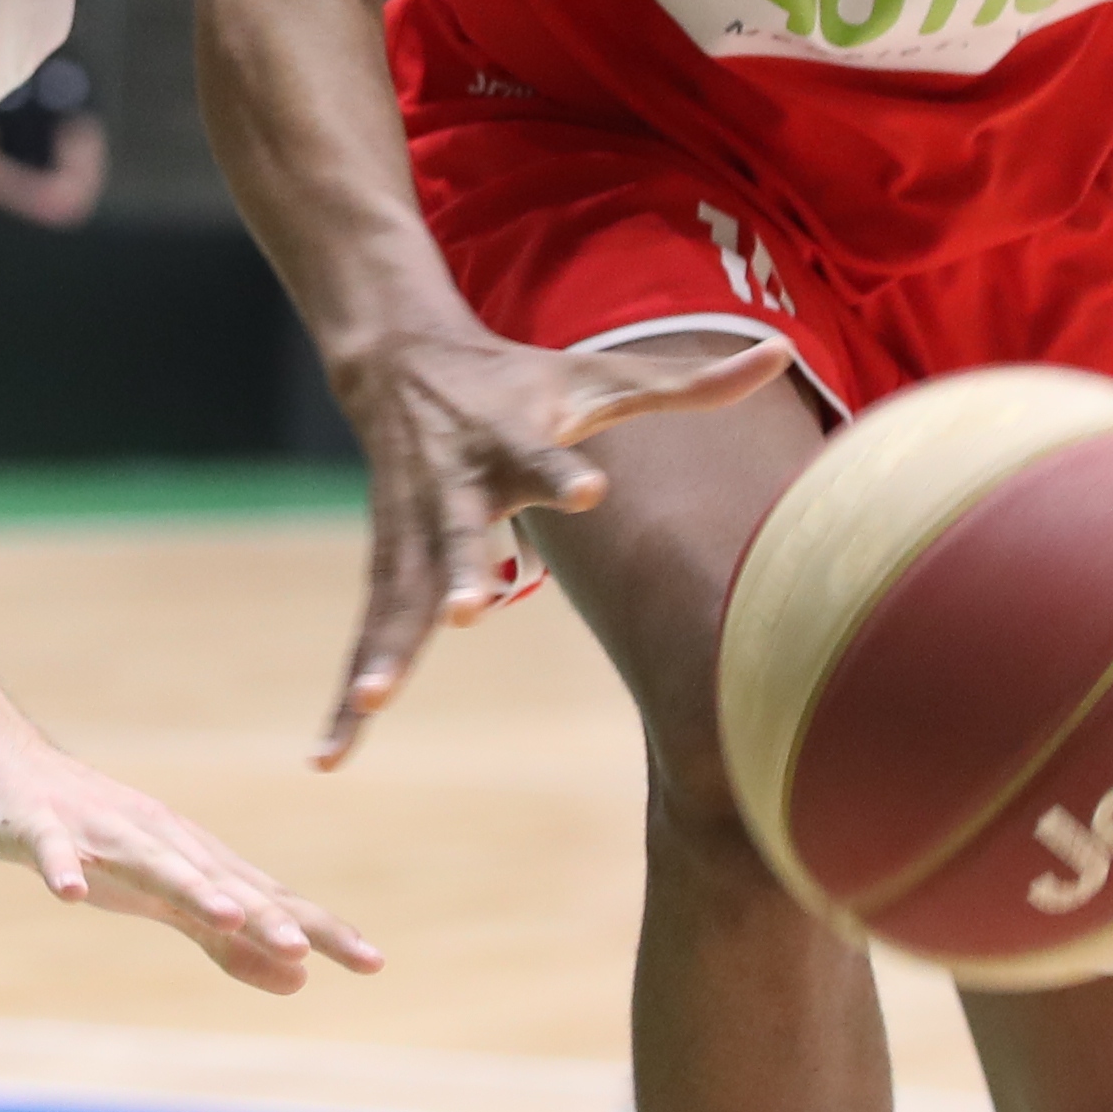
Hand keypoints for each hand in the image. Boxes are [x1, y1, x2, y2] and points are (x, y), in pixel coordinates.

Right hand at [0, 742, 383, 995]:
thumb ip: (227, 940)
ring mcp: (101, 831)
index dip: (318, 929)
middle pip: (221, 882)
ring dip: (189, 888)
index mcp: (196, 861)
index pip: (269, 899)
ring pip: (152, 862)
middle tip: (307, 950)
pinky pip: (54, 851)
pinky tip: (71, 894)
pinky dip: (63, 869)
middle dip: (263, 917)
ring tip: (226, 917)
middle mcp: (161, 840)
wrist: (6, 767)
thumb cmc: (98, 840)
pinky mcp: (41, 828)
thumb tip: (300, 978)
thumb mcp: (166, 900)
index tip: (372, 963)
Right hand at [322, 319, 788, 765]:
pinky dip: (350, 694)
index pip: (541, 458)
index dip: (562, 473)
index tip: (588, 489)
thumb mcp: (598, 377)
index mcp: (508, 441)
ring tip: (366, 709)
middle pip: (454, 532)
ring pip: (395, 596)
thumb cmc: (521, 380)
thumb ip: (687, 384)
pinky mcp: (386, 563)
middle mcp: (453, 487)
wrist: (401, 361)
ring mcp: (410, 529)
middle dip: (456, 570)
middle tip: (464, 609)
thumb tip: (781, 356)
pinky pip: (371, 632)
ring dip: (381, 652)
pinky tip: (331, 756)